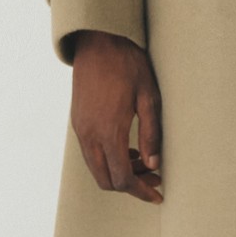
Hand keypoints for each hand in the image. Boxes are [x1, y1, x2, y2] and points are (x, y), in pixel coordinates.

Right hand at [68, 30, 162, 201]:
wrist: (98, 40)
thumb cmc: (128, 64)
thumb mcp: (149, 97)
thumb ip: (151, 134)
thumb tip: (154, 164)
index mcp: (109, 130)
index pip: (123, 178)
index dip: (141, 192)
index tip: (158, 195)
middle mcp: (89, 134)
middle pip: (106, 180)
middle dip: (131, 186)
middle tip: (155, 179)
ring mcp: (80, 129)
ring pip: (97, 169)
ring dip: (119, 173)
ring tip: (145, 164)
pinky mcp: (77, 122)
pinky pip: (91, 154)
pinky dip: (109, 161)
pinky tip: (127, 150)